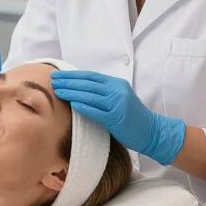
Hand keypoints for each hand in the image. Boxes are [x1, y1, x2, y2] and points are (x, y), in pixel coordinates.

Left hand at [50, 69, 185, 164]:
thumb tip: (79, 89)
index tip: (58, 75)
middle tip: (53, 81)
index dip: (73, 75)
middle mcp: (117, 90)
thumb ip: (103, 93)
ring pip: (89, 95)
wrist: (153, 131)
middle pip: (87, 83)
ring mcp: (118, 104)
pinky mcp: (117, 118)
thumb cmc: (132, 117)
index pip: (90, 76)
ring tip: (57, 91)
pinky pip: (96, 111)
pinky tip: (72, 104)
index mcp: (117, 83)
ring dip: (71, 92)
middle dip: (68, 81)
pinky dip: (83, 106)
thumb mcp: (119, 98)